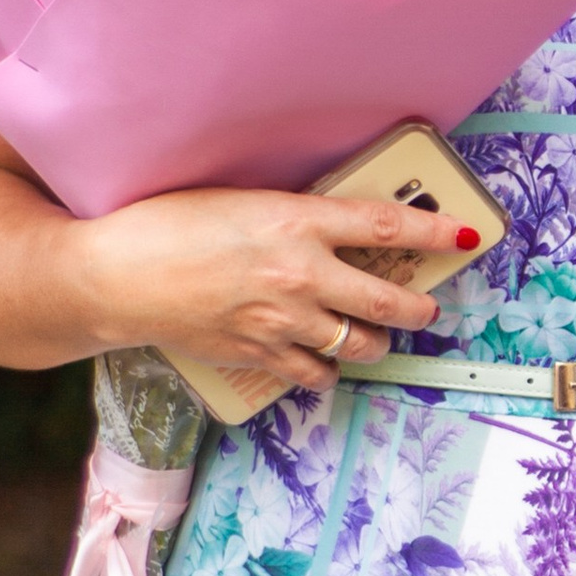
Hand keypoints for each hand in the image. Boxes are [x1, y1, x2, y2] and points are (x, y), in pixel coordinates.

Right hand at [72, 187, 465, 391]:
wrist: (114, 276)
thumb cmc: (165, 224)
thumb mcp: (240, 200)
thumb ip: (291, 216)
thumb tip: (329, 225)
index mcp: (297, 222)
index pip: (386, 227)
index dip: (432, 233)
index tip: (462, 234)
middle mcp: (300, 274)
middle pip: (388, 301)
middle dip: (419, 308)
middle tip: (425, 308)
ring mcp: (282, 320)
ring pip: (358, 345)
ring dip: (376, 343)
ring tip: (376, 337)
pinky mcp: (259, 354)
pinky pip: (314, 374)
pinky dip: (327, 372)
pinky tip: (325, 362)